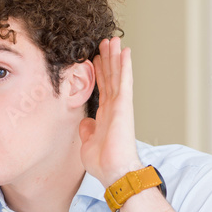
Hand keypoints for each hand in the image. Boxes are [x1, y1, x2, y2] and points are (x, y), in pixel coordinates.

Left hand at [79, 37, 142, 186]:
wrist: (114, 171)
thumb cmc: (104, 162)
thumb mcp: (88, 143)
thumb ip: (88, 130)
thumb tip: (86, 122)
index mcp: (105, 116)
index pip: (102, 89)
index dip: (99, 73)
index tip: (95, 59)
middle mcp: (114, 108)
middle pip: (110, 78)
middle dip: (107, 60)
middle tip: (105, 42)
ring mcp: (120, 105)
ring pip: (117, 75)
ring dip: (115, 57)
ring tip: (113, 40)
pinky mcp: (124, 106)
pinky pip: (124, 81)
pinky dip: (124, 66)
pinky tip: (125, 52)